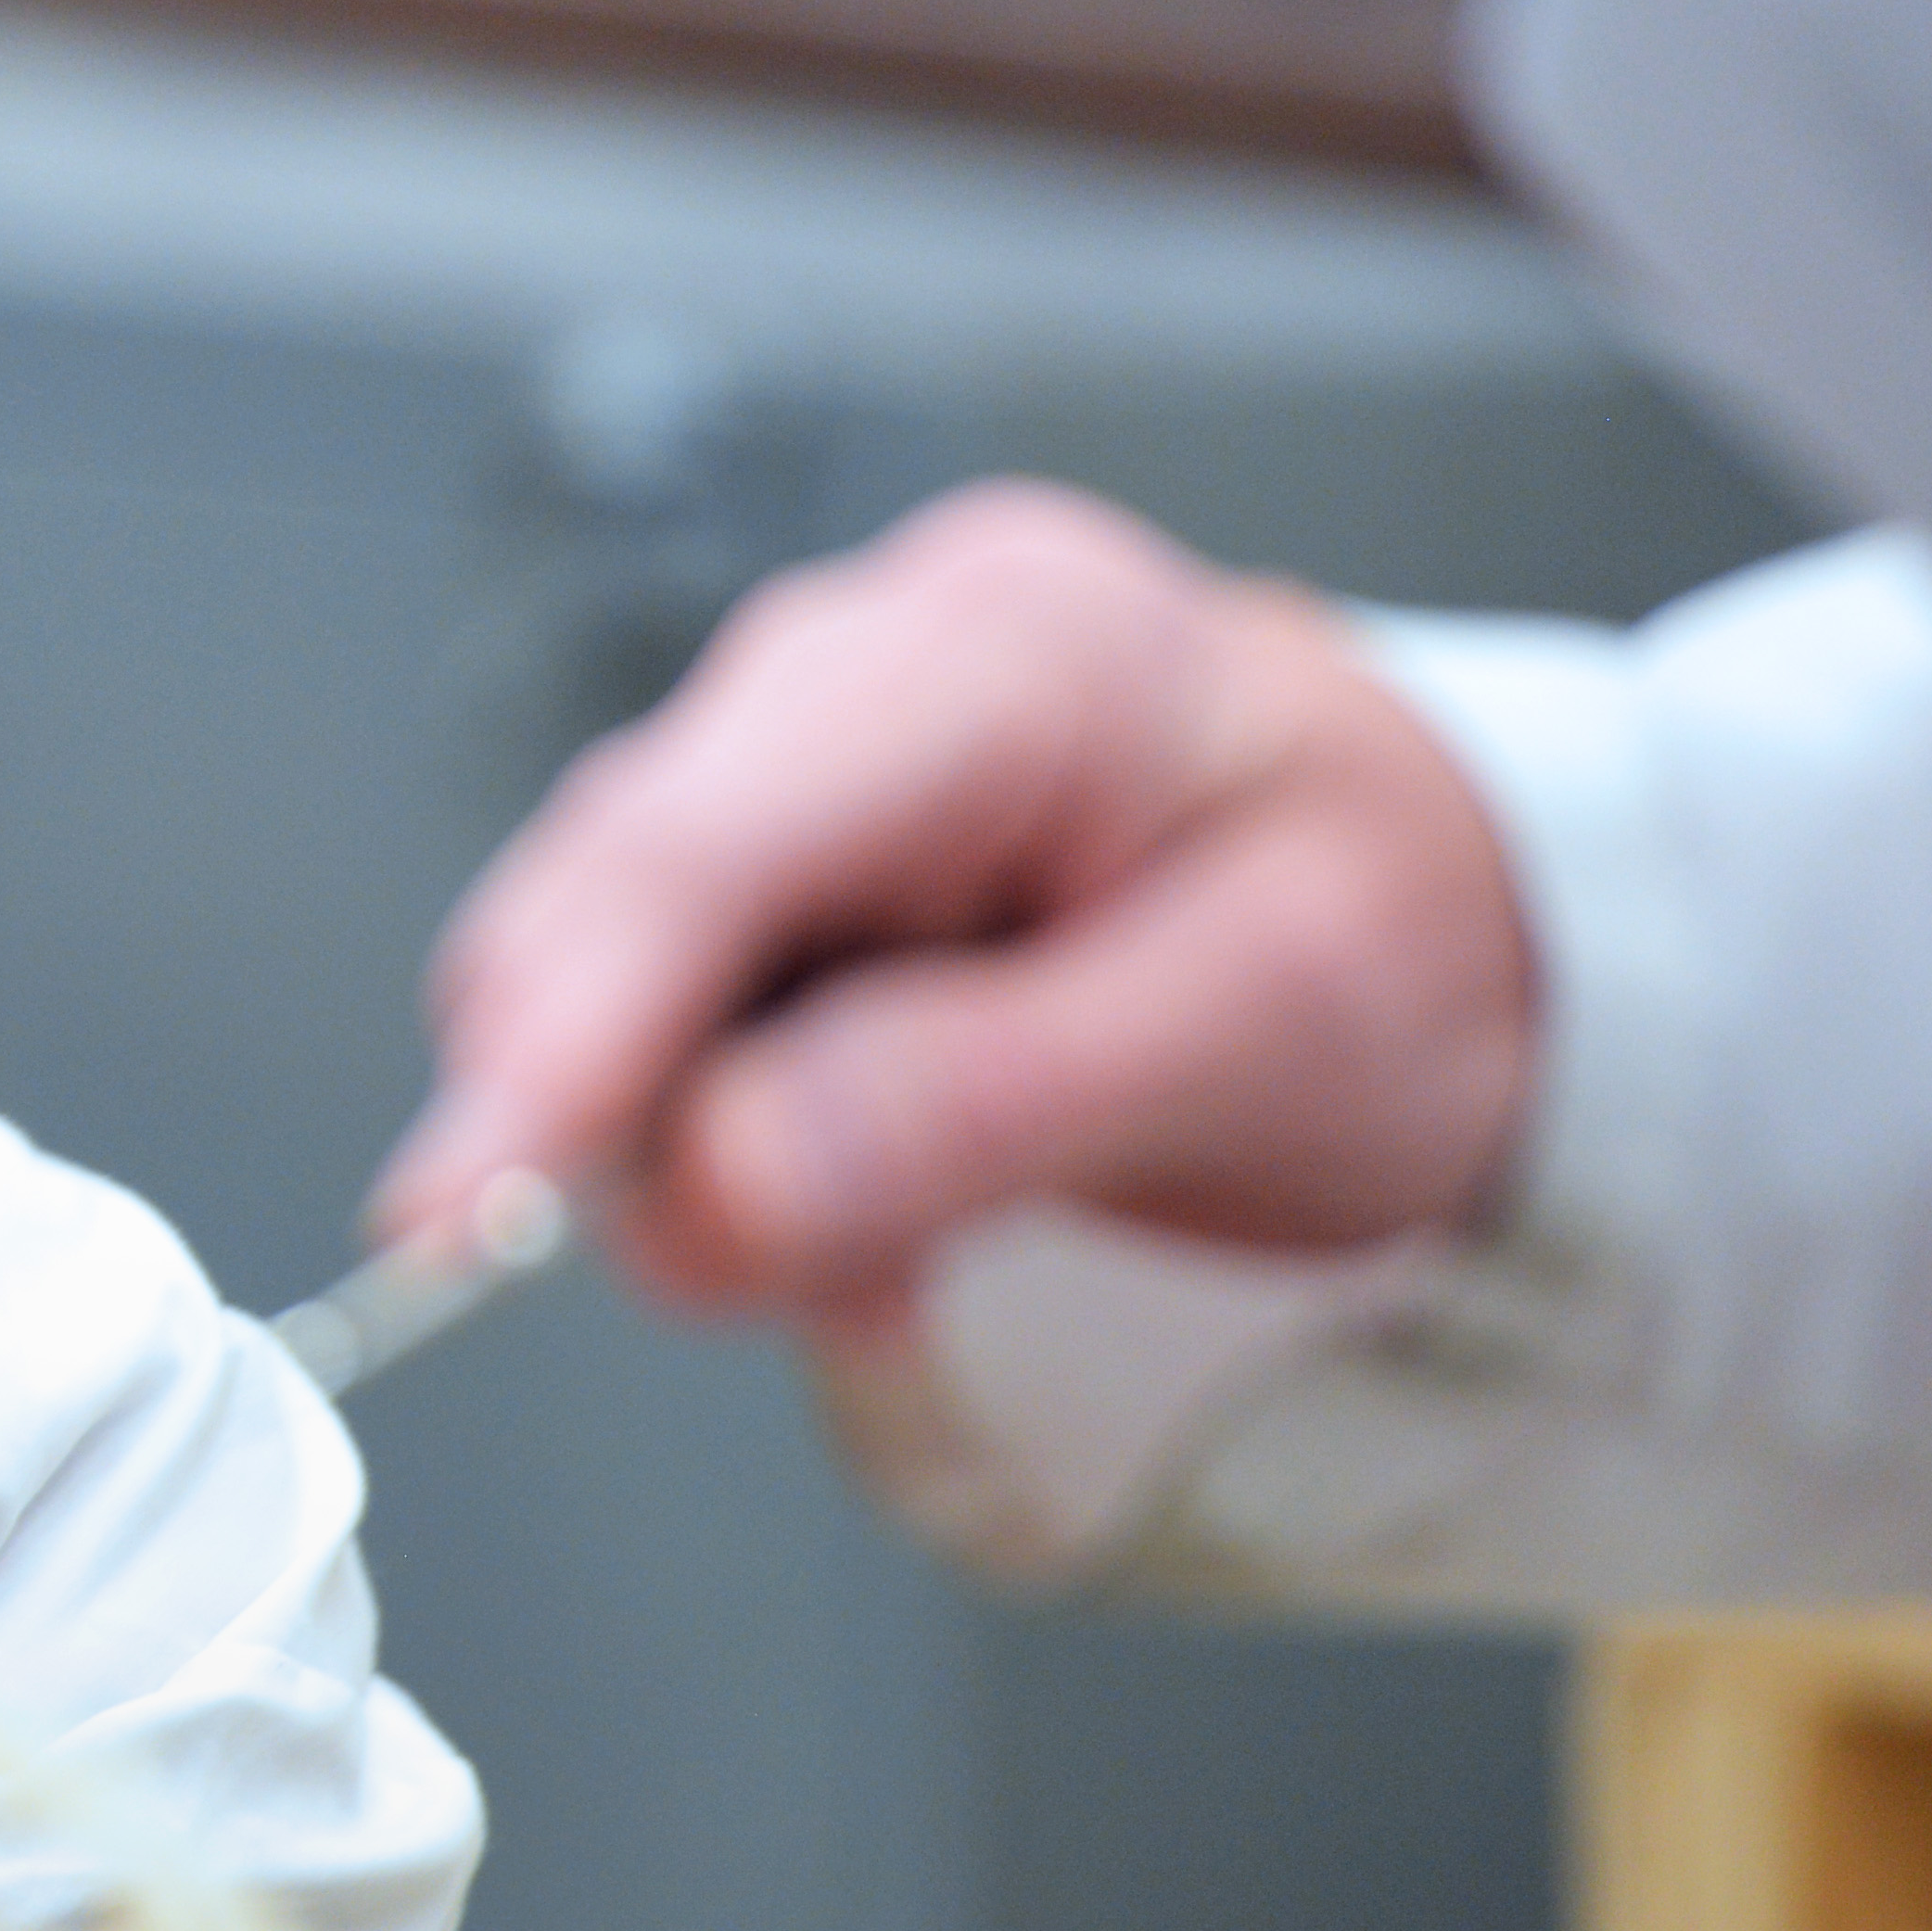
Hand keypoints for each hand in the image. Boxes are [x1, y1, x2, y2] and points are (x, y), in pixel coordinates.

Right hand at [376, 480, 1540, 1347]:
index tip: (452, 1214)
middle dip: (631, 1125)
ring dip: (703, 1155)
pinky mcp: (755, 867)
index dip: (557, 1037)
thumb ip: (981, 1101)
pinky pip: (656, 1030)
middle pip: (601, 910)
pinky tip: (878, 1194)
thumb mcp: (1268, 1025)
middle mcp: (845, 670)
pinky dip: (732, 1154)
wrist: (1480, 898)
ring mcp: (782, 764)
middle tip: (820, 1278)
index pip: (698, 845)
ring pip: (599, 984)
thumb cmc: (1410, 925)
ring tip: (916, 1233)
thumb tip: (704, 1192)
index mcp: (997, 651)